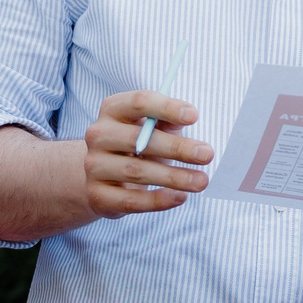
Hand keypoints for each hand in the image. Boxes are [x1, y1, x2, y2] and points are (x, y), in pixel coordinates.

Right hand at [81, 89, 212, 218]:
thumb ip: (167, 120)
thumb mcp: (150, 128)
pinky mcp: (98, 196)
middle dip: (177, 148)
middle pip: (139, 140)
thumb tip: (187, 116)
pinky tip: (181, 197)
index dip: (167, 108)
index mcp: (112, 110)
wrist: (101, 177)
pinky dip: (159, 200)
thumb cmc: (136, 146)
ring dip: (174, 177)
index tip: (194, 117)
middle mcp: (98, 135)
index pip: (139, 102)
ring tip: (202, 181)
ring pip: (137, 172)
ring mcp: (94, 167)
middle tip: (207, 154)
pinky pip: (131, 200)